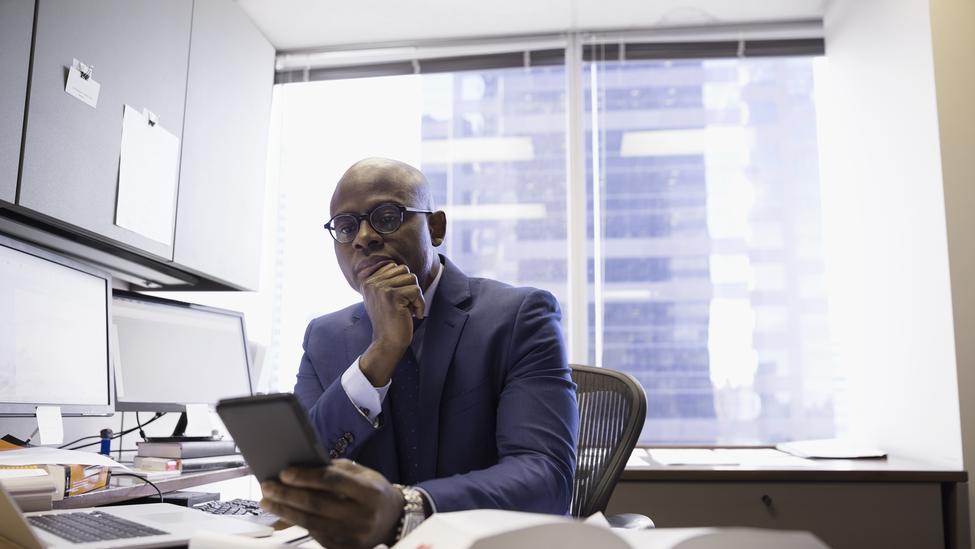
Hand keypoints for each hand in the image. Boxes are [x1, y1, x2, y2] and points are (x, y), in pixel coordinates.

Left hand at [260, 460, 404, 548]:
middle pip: (317, 504)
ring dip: (285, 511)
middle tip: (268, 486)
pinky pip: (315, 533)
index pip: (332, 481)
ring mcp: (353, 535)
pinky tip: (286, 512)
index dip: (306, 476)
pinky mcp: (344, 548)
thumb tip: (303, 465)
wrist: (393, 520)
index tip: (285, 472)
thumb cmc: (375, 493)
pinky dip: (298, 522)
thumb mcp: (363, 474)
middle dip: (288, 494)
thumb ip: (336, 470)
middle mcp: (362, 516)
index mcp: (370, 492)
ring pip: (311, 522)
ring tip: (269, 500)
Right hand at [359, 262, 424, 385]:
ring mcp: (381, 288)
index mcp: (367, 282)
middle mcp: (372, 283)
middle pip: (403, 270)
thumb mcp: (382, 298)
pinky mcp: (393, 296)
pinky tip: (414, 315)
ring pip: (412, 278)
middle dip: (409, 287)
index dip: (402, 283)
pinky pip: (416, 290)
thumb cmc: (389, 321)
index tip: (399, 300)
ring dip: (415, 296)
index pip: (393, 266)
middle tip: (405, 305)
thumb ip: (387, 281)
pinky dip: (420, 304)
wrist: (387, 343)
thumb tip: (400, 267)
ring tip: (407, 309)